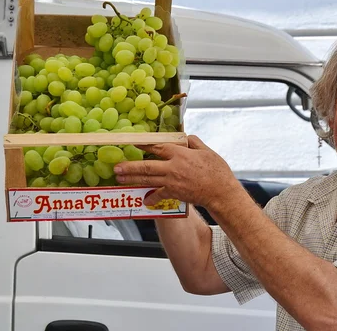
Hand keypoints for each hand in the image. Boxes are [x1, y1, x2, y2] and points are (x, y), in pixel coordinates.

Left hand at [114, 135, 244, 208]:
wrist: (220, 191)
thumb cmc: (217, 171)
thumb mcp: (206, 150)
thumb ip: (194, 142)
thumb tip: (186, 137)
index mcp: (180, 153)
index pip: (157, 146)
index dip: (143, 144)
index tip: (132, 143)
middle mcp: (172, 167)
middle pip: (146, 165)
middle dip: (130, 167)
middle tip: (116, 168)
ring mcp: (171, 181)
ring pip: (148, 179)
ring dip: (133, 179)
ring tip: (120, 179)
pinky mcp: (174, 193)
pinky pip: (159, 194)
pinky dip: (152, 197)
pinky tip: (145, 199)